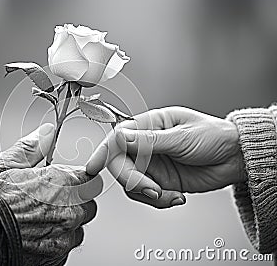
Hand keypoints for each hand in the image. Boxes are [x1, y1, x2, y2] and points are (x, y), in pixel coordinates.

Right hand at [0, 124, 102, 264]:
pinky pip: (64, 248)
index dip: (80, 178)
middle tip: (49, 199)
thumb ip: (32, 147)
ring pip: (77, 229)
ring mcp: (62, 238)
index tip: (70, 180)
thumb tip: (46, 133)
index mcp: (62, 184)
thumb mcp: (4, 163)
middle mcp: (68, 212)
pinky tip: (33, 235)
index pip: (92, 179)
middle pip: (88, 205)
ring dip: (65, 223)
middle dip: (74, 201)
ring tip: (38, 219)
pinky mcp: (53, 259)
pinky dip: (53, 241)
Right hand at [86, 106, 244, 208]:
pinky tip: (176, 197)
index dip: (102, 152)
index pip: (118, 138)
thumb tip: (121, 137)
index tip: (92, 167)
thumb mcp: (182, 136)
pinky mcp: (160, 182)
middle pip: (121, 165)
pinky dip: (160, 201)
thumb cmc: (214, 137)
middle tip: (152, 189)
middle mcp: (146, 146)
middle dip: (133, 181)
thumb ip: (150, 140)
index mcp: (149, 125)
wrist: (235, 159)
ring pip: (131, 184)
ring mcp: (152, 165)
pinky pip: (147, 196)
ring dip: (149, 194)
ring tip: (169, 195)